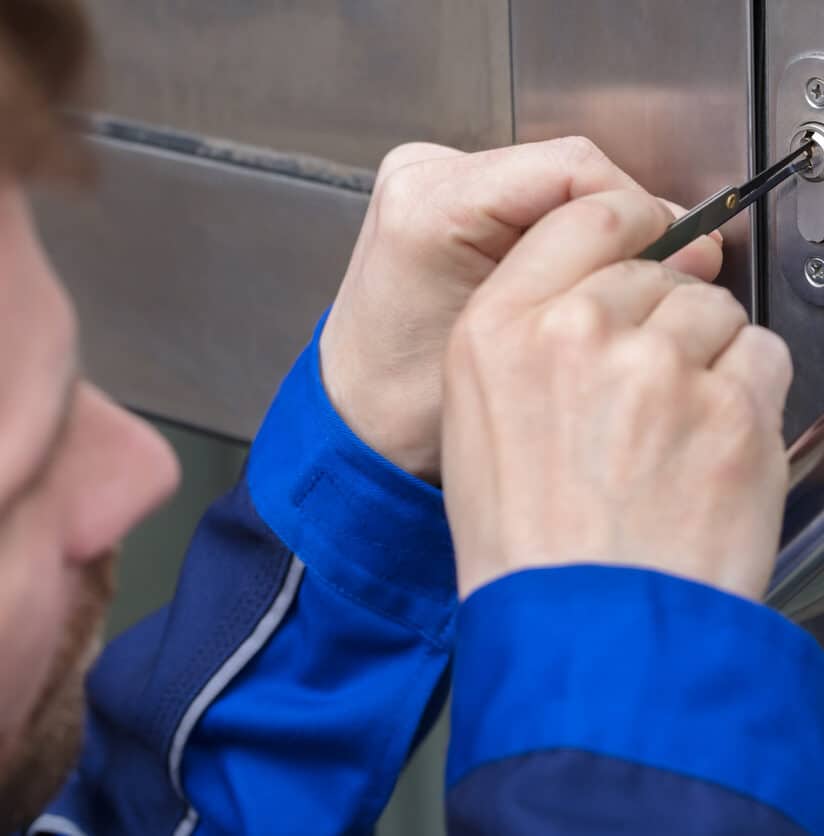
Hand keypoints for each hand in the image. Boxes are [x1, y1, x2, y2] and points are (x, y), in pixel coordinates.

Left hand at [320, 139, 722, 482]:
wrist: (357, 417)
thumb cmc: (410, 406)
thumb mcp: (511, 353)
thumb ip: (597, 293)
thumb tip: (689, 248)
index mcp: (431, 207)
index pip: (572, 170)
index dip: (639, 210)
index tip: (676, 253)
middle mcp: (423, 176)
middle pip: (566, 170)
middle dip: (623, 222)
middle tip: (665, 271)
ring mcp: (429, 179)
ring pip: (553, 182)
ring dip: (597, 227)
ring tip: (623, 281)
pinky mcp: (440, 196)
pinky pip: (528, 197)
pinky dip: (565, 230)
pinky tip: (580, 275)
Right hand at [442, 188, 791, 600]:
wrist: (580, 629)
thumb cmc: (522, 537)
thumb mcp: (474, 419)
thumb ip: (523, 335)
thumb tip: (587, 292)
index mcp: (498, 331)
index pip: (583, 216)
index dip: (625, 226)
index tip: (641, 241)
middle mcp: (576, 335)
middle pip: (657, 268)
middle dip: (659, 314)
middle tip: (645, 386)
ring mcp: (658, 370)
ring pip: (715, 310)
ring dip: (705, 354)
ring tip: (674, 428)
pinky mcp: (733, 413)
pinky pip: (763, 357)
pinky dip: (746, 392)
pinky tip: (707, 445)